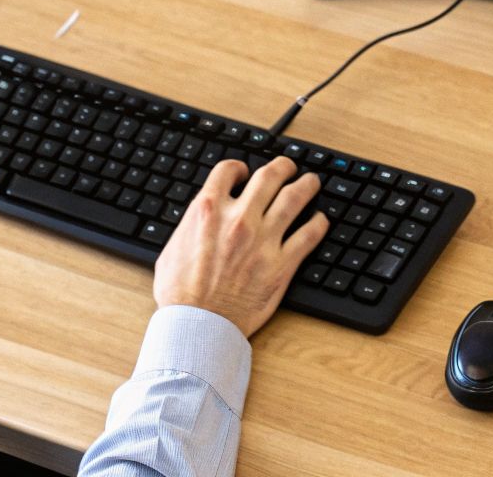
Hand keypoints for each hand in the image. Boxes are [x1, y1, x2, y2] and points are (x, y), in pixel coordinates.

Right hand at [153, 156, 327, 336]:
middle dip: (282, 167)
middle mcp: (239, 219)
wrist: (198, 325)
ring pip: (294, 198)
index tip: (244, 172)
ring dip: (306, 186)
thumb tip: (197, 219)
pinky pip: (309, 235)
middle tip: (288, 167)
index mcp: (209, 210)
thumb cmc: (181, 293)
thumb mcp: (172, 248)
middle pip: (269, 176)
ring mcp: (264, 240)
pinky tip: (321, 220)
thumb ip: (190, 226)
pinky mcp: (282, 264)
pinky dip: (319, 224)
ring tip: (312, 182)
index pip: (228, 170)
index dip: (239, 167)